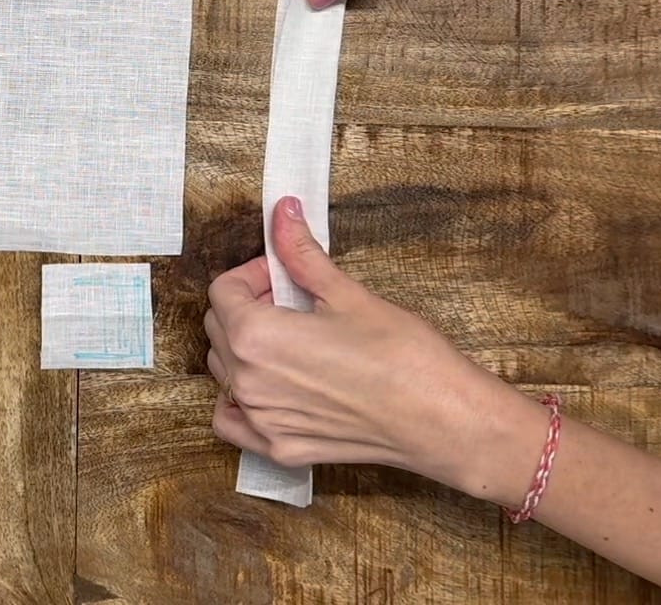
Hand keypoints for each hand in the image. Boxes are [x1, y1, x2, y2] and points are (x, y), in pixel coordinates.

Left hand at [205, 197, 548, 500]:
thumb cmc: (403, 356)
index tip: (282, 275)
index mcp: (256, 337)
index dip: (253, 274)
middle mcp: (247, 382)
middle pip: (219, 330)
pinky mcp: (280, 448)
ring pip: (226, 372)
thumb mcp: (348, 293)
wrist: (441, 418)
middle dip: (248, 306)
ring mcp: (261, 421)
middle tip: (292, 301)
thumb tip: (282, 212)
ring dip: (245, 348)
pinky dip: (238, 401)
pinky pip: (233, 421)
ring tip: (292, 340)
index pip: (223, 292)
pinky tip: (271, 386)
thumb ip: (301, 254)